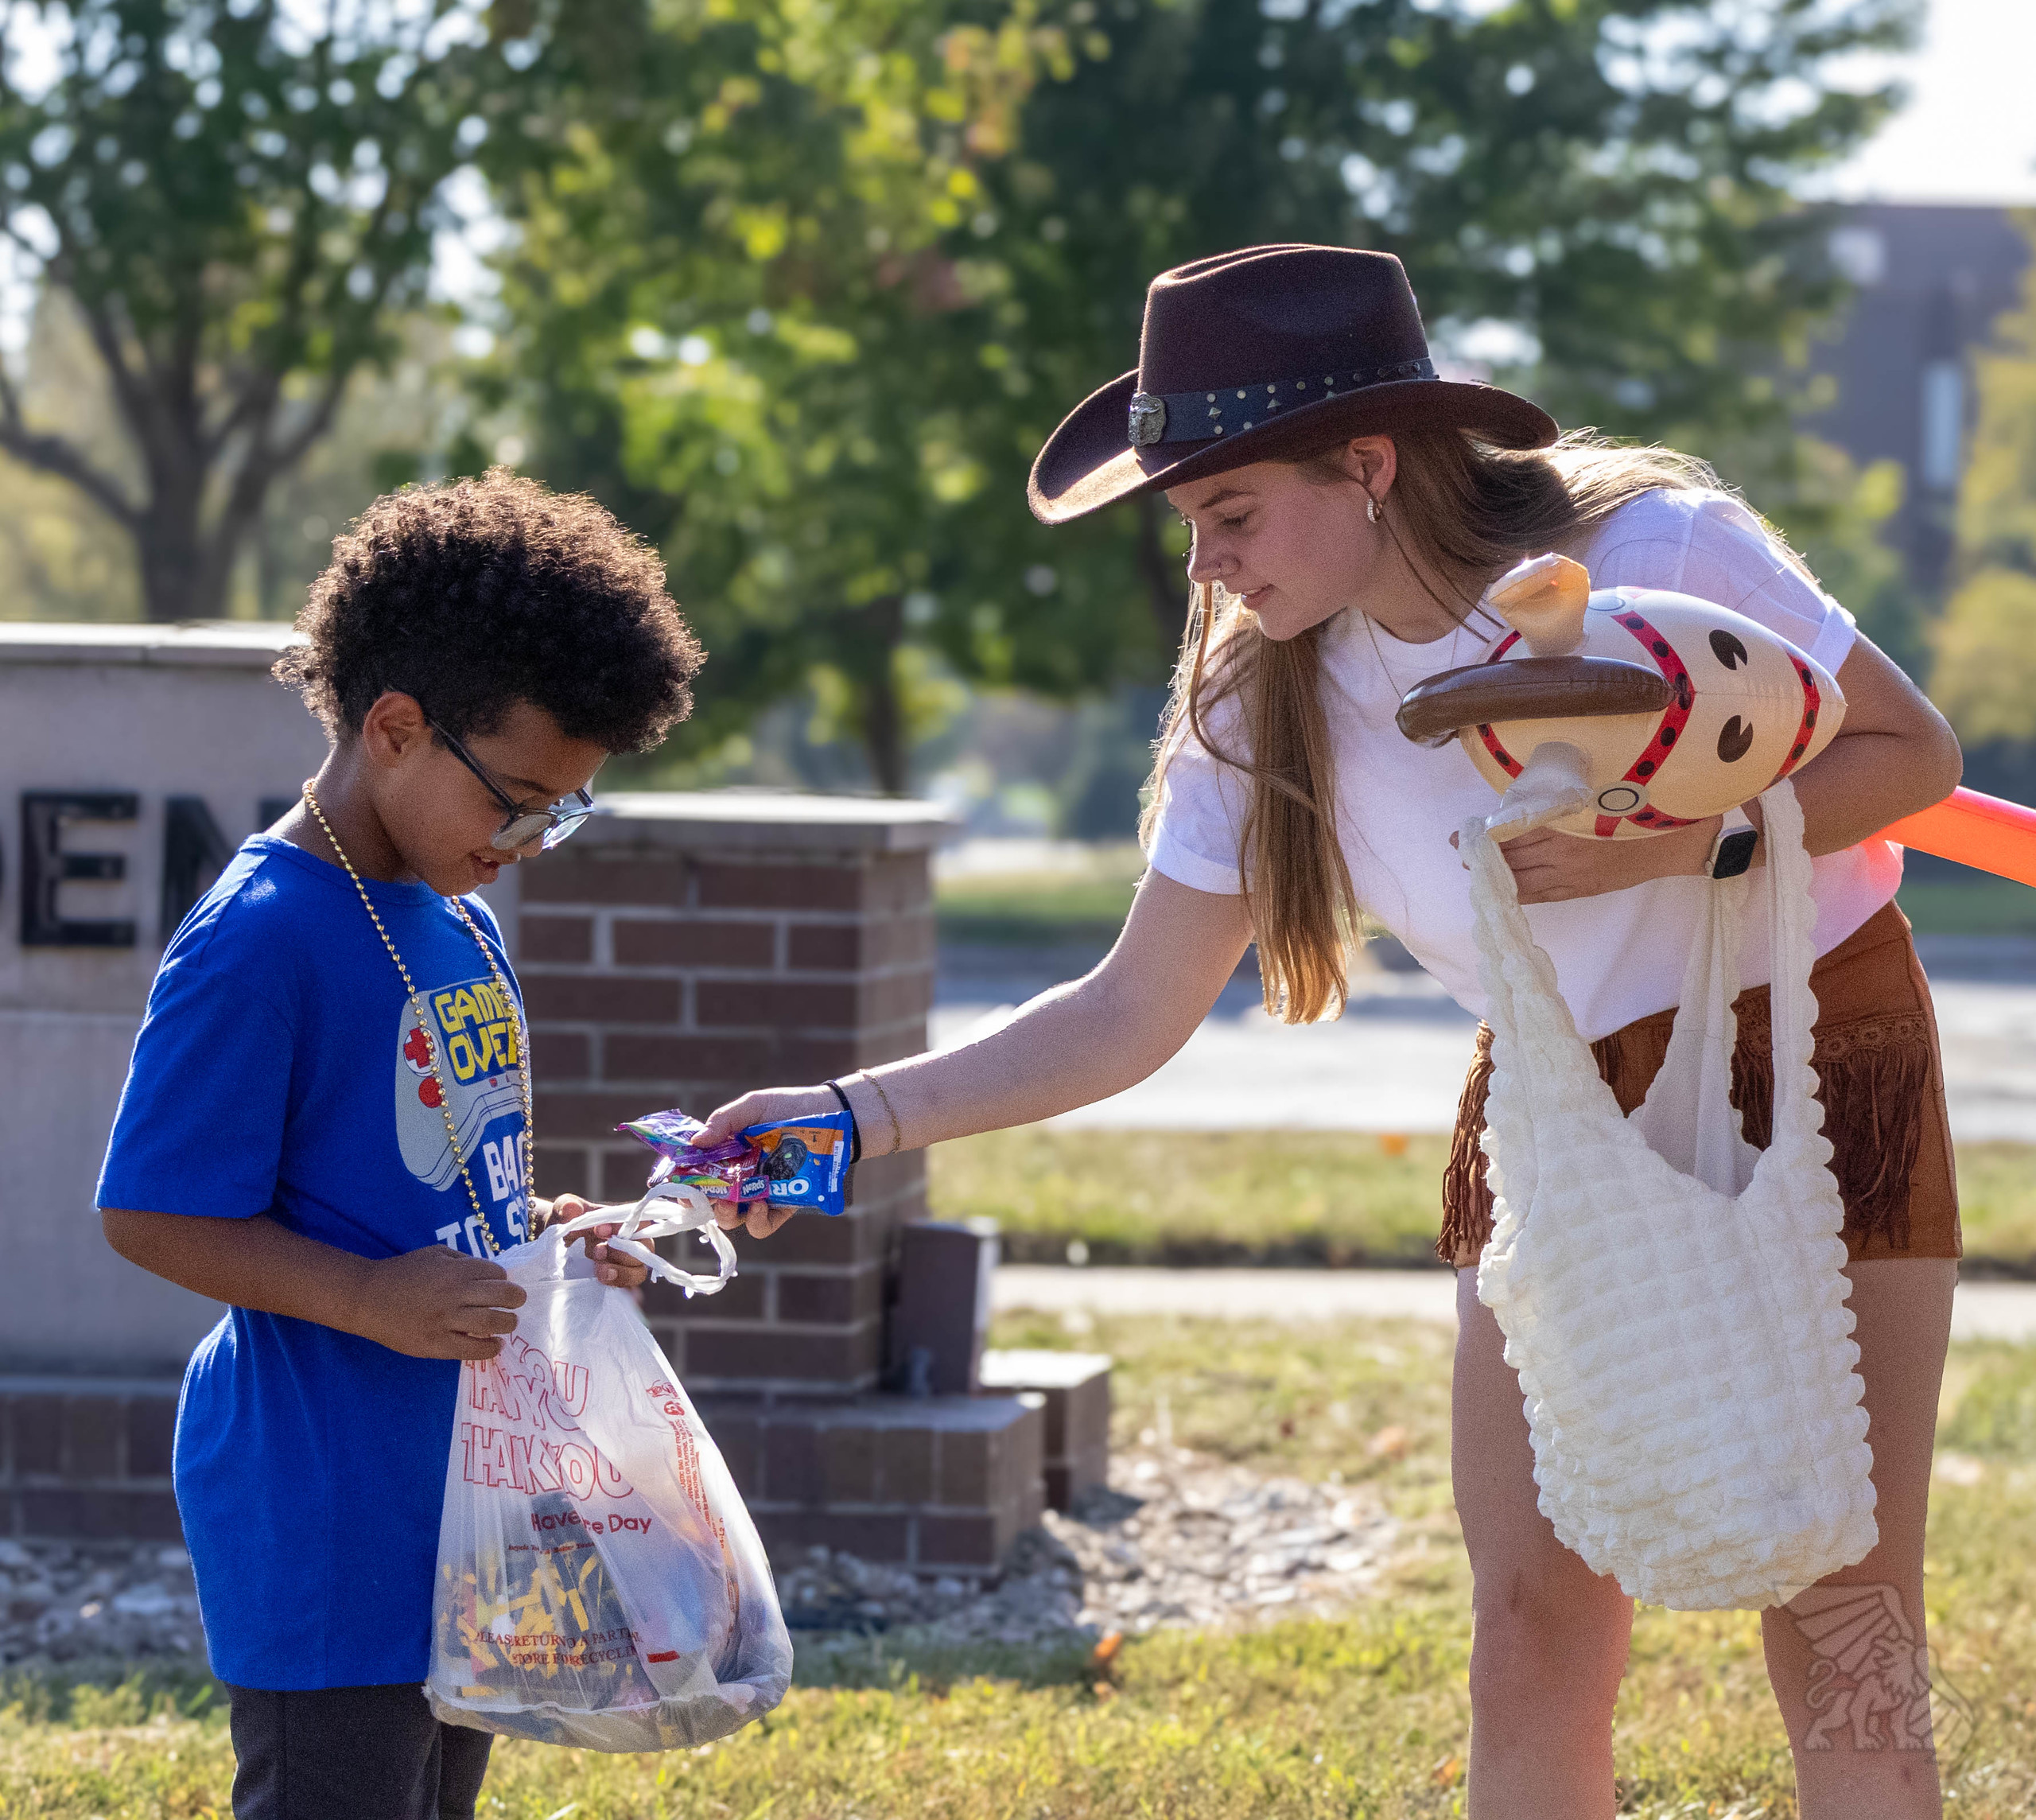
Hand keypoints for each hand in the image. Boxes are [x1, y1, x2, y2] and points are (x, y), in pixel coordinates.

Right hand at [350, 1244, 526, 1360]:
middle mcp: (456, 1294)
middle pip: (504, 1296)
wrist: (368, 1298)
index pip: (497, 1273)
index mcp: (457, 1270)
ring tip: (508, 1324)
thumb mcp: (435, 1254)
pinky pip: (473, 1350)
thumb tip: (491, 1274)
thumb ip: (463, 1261)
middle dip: (516, 1299)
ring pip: (493, 1323)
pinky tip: (495, 1345)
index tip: (498, 1286)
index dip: (502, 1279)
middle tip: (515, 1303)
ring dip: (508, 1323)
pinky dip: (490, 1349)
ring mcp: (447, 1321)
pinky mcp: (437, 1344)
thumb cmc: (402, 1273)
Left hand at [546, 1192, 652, 1289]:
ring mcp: (625, 1263)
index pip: (638, 1223)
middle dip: (622, 1252)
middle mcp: (630, 1242)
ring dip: (621, 1273)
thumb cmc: (566, 1220)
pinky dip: (617, 1285)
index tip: (597, 1230)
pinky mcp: (616, 1280)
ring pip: (639, 1271)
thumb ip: (567, 1206)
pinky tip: (601, 1282)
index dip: (622, 1228)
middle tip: (596, 1252)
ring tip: (599, 1271)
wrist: (555, 1243)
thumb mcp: (563, 1208)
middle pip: (645, 1250)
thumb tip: (572, 1210)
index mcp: (623, 1220)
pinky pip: (628, 1287)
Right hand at [693, 1087, 837, 1241]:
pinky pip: (763, 1226)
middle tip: (701, 1195)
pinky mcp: (783, 1206)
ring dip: (725, 1214)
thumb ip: (724, 1121)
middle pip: (711, 1202)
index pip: (698, 1175)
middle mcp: (741, 1178)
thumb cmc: (789, 1107)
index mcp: (728, 1155)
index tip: (677, 1183)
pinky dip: (757, 1221)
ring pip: (733, 1218)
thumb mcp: (753, 1107)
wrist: (832, 1116)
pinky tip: (759, 1204)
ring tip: (728, 1200)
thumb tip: (695, 1141)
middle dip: (700, 1203)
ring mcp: (761, 1194)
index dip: (684, 1183)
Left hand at [1451, 815, 1722, 903]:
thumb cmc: (1645, 807)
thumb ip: (1563, 798)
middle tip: (1459, 846)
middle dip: (1483, 853)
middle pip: (1512, 855)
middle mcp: (1565, 852)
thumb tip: (1526, 800)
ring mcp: (1573, 876)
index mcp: (1568, 823)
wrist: (1682, 841)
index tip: (1466, 831)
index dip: (1488, 832)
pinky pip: (1540, 895)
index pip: (1515, 830)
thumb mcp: (1601, 792)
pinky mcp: (1582, 890)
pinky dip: (1518, 890)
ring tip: (1472, 867)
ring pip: (1522, 877)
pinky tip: (1502, 888)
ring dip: (1496, 872)